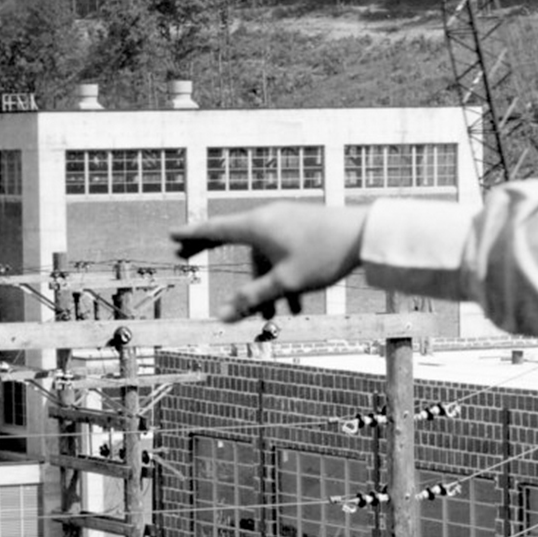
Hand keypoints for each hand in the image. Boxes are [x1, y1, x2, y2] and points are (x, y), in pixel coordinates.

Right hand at [169, 203, 369, 321]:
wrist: (366, 234)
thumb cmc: (324, 255)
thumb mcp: (285, 282)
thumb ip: (252, 299)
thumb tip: (221, 317)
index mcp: (257, 225)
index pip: (214, 229)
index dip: (190, 235)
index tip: (171, 235)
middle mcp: (267, 218)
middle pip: (229, 235)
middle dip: (209, 249)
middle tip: (183, 255)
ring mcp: (285, 221)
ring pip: (262, 255)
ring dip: (262, 286)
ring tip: (268, 318)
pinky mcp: (302, 226)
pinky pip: (281, 254)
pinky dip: (281, 277)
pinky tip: (296, 307)